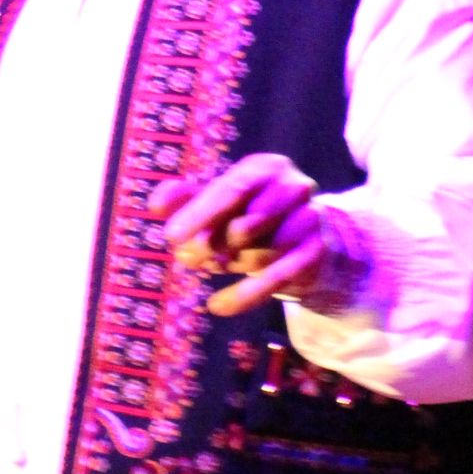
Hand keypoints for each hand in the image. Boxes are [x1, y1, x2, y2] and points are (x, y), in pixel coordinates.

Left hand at [149, 154, 324, 316]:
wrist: (310, 244)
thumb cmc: (254, 217)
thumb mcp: (218, 205)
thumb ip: (185, 200)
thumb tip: (156, 203)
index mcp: (266, 168)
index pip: (231, 190)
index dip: (199, 214)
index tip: (171, 237)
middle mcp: (293, 187)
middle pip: (245, 224)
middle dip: (211, 246)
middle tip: (189, 259)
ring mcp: (310, 219)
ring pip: (257, 254)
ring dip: (230, 264)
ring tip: (221, 262)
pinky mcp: (316, 253)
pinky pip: (275, 278)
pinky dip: (243, 295)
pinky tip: (217, 305)